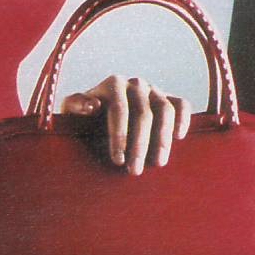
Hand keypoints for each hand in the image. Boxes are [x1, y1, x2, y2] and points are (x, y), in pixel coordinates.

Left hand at [61, 77, 191, 174]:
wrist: (98, 118)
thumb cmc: (83, 118)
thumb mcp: (71, 112)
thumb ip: (75, 105)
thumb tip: (93, 105)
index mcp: (113, 84)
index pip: (119, 109)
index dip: (119, 136)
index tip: (118, 160)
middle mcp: (136, 84)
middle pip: (143, 113)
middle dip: (140, 144)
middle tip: (135, 170)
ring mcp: (154, 90)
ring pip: (165, 111)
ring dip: (162, 139)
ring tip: (158, 163)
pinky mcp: (169, 99)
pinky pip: (181, 105)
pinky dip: (183, 119)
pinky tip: (178, 138)